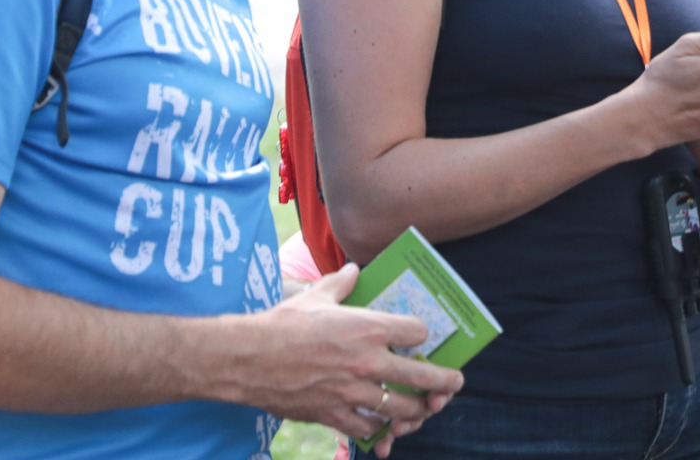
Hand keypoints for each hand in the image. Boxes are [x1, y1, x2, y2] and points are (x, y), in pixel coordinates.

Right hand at [247, 265, 462, 448]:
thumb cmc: (281, 325)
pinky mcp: (333, 414)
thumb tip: (353, 270)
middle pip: (423, 377)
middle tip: (453, 383)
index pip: (418, 332)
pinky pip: (368, 428)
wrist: (246, 360)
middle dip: (445, 382)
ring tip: (425, 409)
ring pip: (402, 409)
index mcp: (368, 328)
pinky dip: (378, 428)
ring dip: (418, 411)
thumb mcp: (316, 296)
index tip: (423, 337)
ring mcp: (352, 392)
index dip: (424, 334)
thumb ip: (341, 284)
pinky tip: (382, 424)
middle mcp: (368, 361)